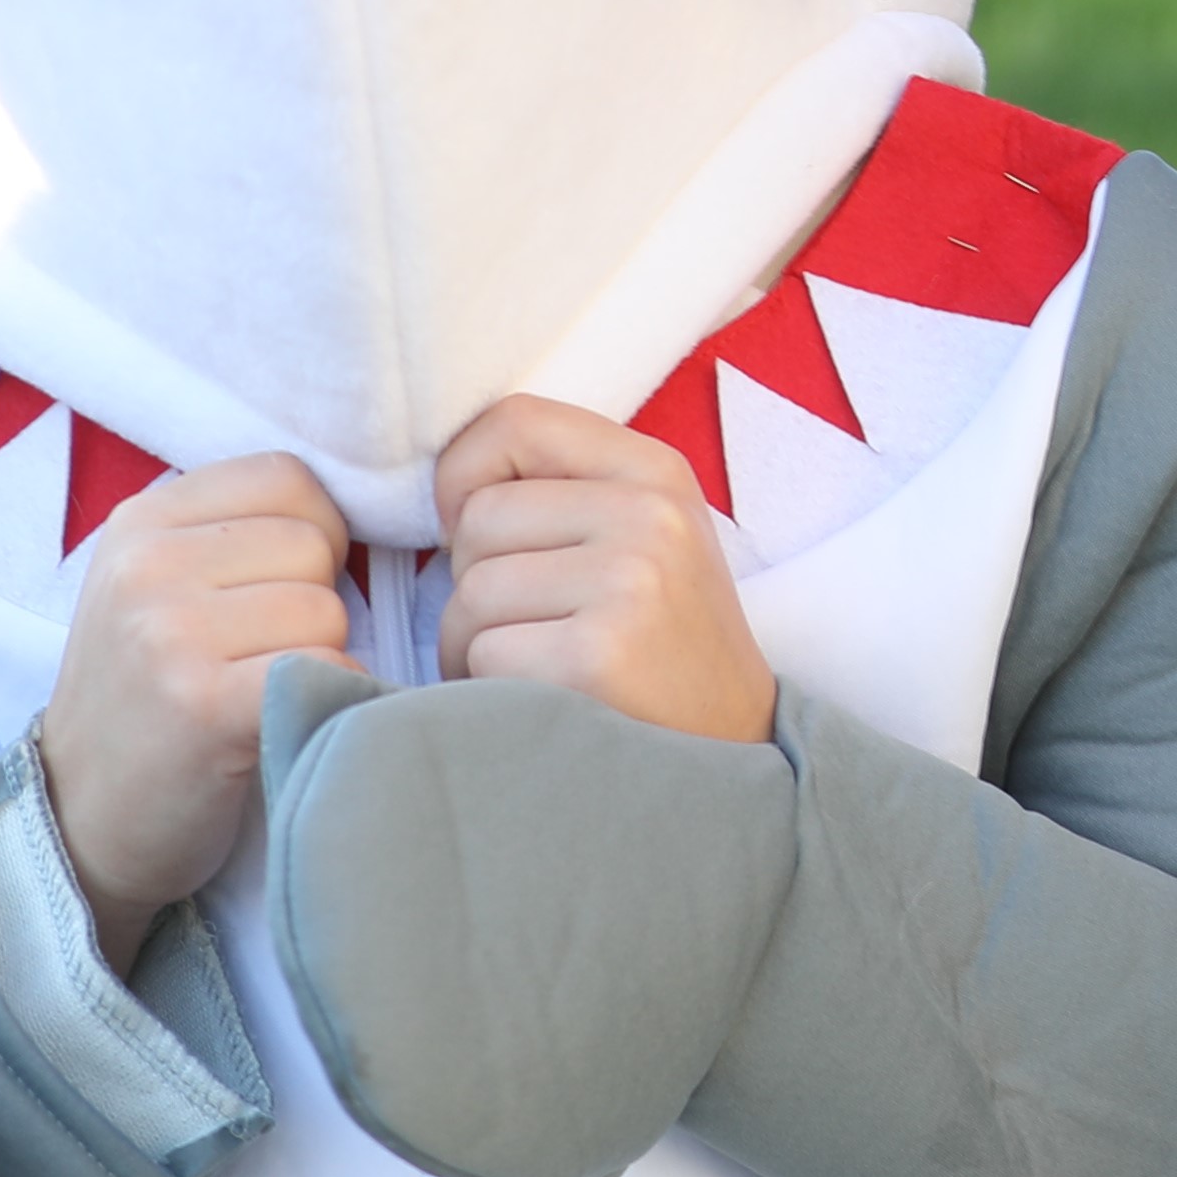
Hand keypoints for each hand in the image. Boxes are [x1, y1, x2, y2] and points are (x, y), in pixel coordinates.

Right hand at [38, 454, 356, 941]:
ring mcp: (169, 633)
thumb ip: (237, 532)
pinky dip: (329, 700)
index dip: (314, 535)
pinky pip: (329, 669)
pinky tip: (280, 724)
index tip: (275, 592)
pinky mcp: (205, 704)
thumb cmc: (150, 700)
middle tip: (254, 660)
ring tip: (254, 695)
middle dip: (312, 604)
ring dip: (317, 659)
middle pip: (315, 545)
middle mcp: (146, 566)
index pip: (288, 478)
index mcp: (140, 523)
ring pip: (328, 611)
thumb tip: (368, 500)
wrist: (80, 821)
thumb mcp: (160, 588)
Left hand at [432, 398, 774, 745]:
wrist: (733, 754)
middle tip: (533, 629)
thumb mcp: (643, 541)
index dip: (465, 478)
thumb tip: (443, 494)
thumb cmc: (661, 648)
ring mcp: (630, 584)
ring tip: (537, 671)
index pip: (514, 422)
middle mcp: (651, 515)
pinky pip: (482, 654)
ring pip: (470, 592)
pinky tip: (538, 706)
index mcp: (657, 472)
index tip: (476, 534)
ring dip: (474, 646)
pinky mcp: (597, 656)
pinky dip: (489, 691)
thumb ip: (563, 494)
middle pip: (480, 519)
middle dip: (476, 583)